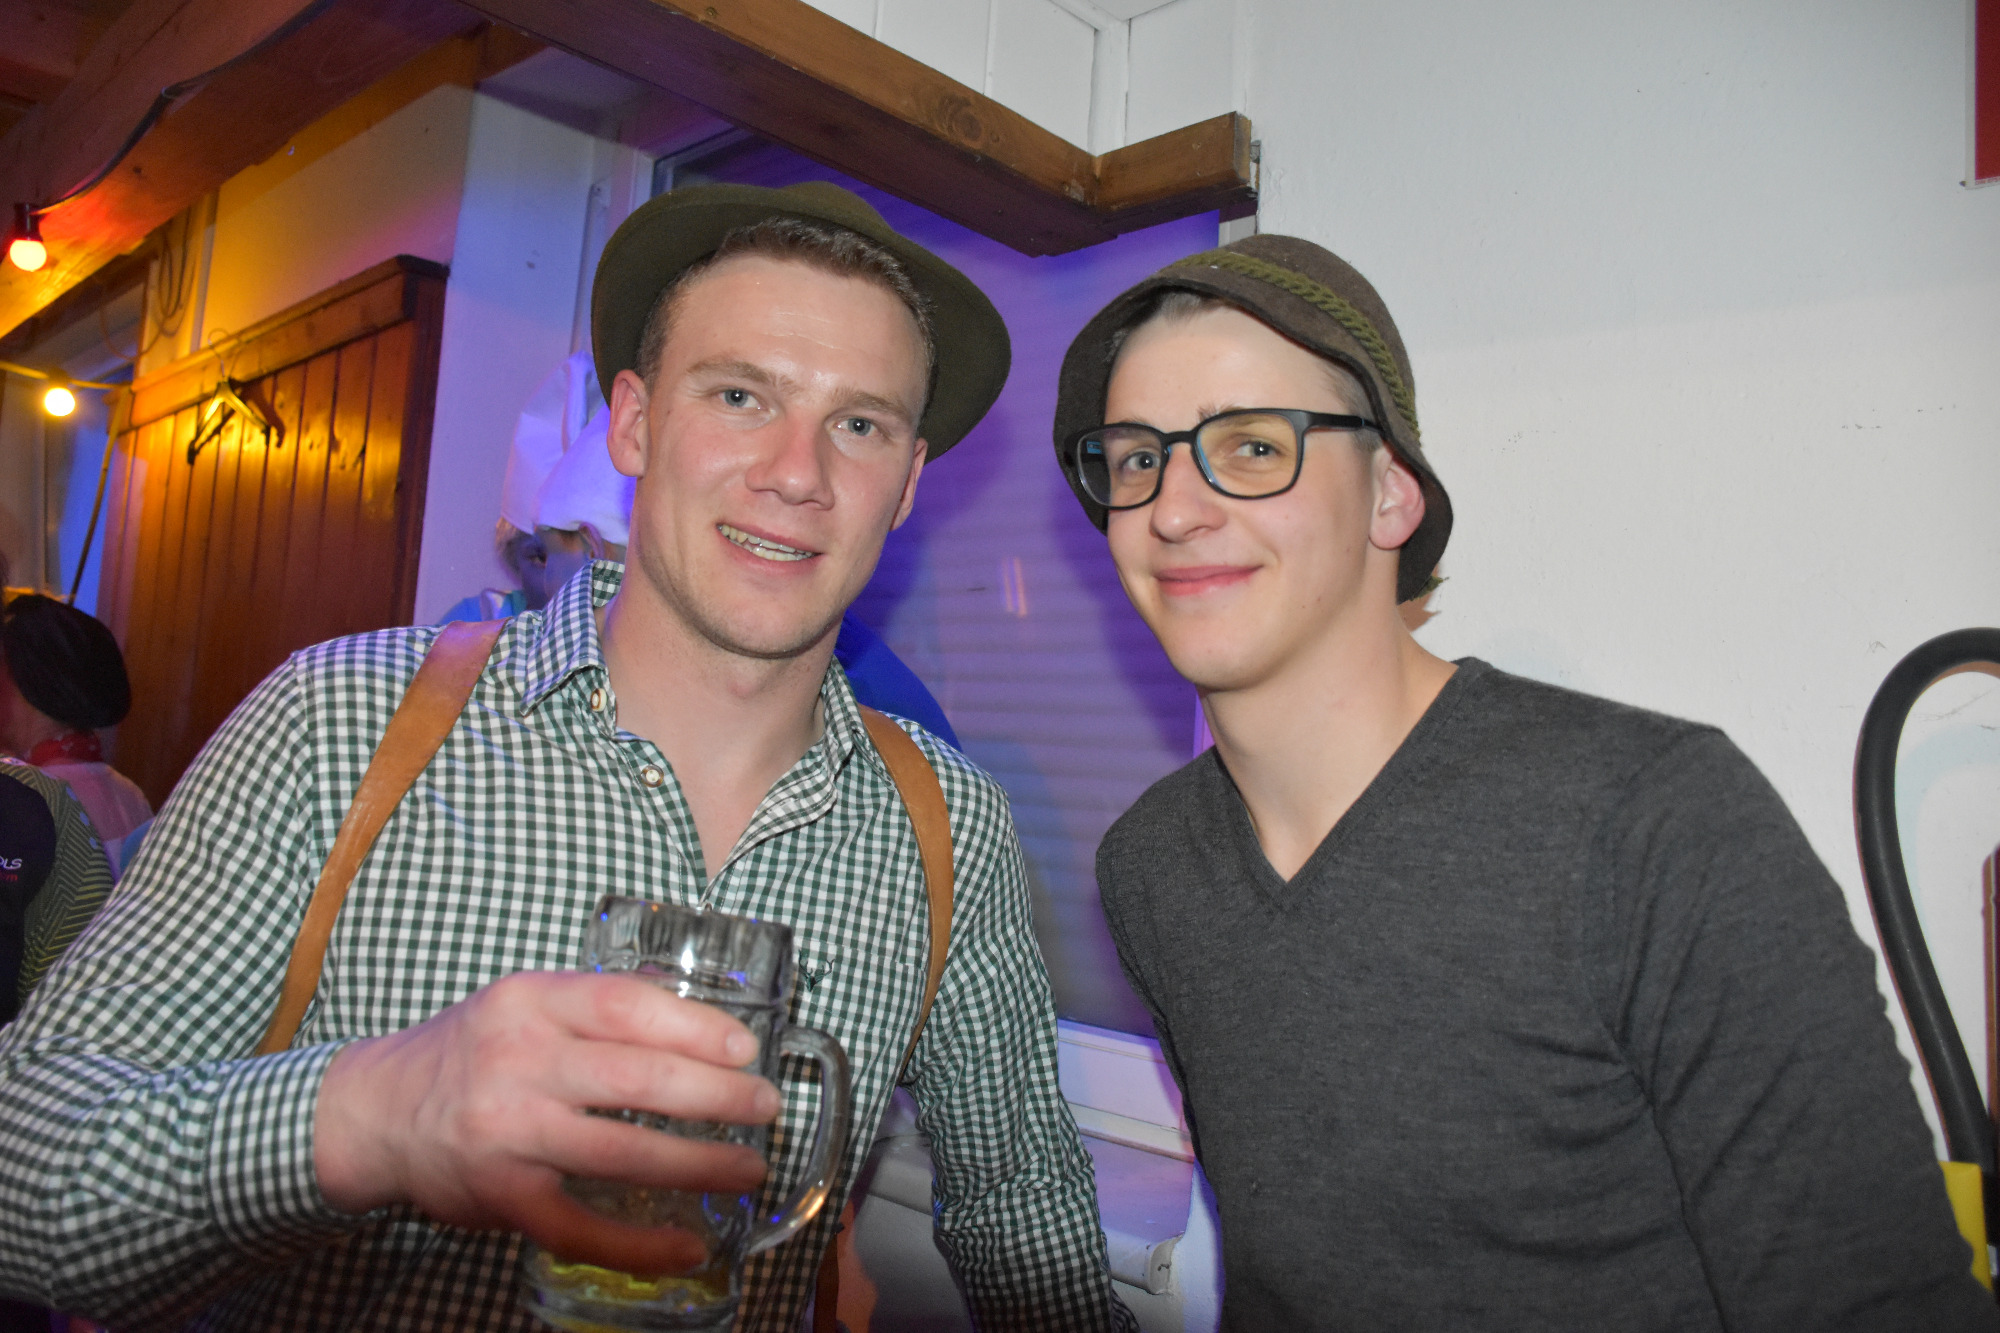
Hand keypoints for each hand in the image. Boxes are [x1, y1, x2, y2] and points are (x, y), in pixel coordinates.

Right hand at [313, 971, 779, 1274]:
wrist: (375, 1113)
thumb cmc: (470, 1052)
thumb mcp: (525, 1003)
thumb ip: (598, 1007)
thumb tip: (700, 1017)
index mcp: (532, 1002)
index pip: (626, 1006)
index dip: (695, 1027)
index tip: (745, 1046)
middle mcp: (519, 1062)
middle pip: (637, 1078)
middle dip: (716, 1094)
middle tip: (766, 1105)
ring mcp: (510, 1133)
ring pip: (621, 1152)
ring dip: (697, 1164)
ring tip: (748, 1168)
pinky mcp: (503, 1197)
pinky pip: (583, 1226)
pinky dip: (641, 1244)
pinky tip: (687, 1245)